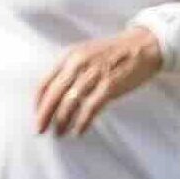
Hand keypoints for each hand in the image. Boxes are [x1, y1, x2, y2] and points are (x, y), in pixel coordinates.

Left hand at [31, 27, 168, 135]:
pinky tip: (78, 131)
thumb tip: (53, 94)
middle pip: (53, 95)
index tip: (36, 114)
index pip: (44, 82)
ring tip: (58, 133)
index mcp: (68, 56)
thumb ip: (68, 69)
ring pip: (69, 103)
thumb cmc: (113, 52)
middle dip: (44, 115)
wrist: (144, 45)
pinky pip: (90, 108)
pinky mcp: (110, 85)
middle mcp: (78, 64)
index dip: (38, 102)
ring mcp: (94, 75)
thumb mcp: (85, 53)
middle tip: (39, 130)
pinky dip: (82, 122)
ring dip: (61, 122)